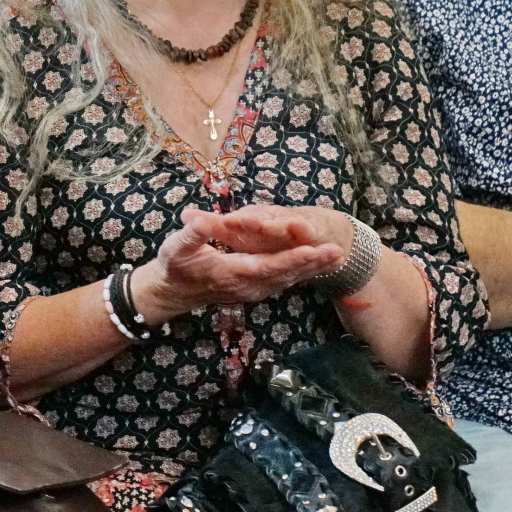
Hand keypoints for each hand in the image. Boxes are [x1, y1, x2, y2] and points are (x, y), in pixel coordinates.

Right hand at [130, 204, 349, 321]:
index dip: (290, 259)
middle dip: (313, 264)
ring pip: (289, 280)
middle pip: (285, 275)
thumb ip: (191, 234)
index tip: (314, 250)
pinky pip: (285, 282)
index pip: (266, 266)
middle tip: (340, 252)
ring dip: (314, 269)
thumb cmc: (174, 265)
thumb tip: (197, 220)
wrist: (172, 292)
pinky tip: (322, 264)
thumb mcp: (175, 247)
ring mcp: (253, 291)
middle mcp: (246, 286)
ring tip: (339, 257)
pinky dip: (305, 273)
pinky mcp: (257, 290)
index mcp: (229, 273)